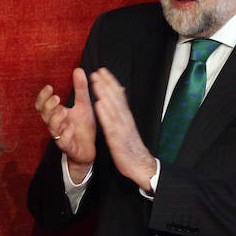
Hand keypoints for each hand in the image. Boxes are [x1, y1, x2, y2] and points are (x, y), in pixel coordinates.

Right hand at [35, 68, 95, 180]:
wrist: (90, 148)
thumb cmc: (83, 127)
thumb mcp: (83, 104)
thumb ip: (80, 89)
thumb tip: (78, 69)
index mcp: (56, 114)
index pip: (42, 104)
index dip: (43, 96)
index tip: (50, 87)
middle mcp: (55, 125)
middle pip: (44, 115)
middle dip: (48, 106)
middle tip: (57, 98)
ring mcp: (60, 136)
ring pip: (52, 128)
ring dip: (56, 119)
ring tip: (64, 111)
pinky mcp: (68, 147)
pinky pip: (63, 142)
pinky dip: (66, 134)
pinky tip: (71, 127)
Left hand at [90, 68, 156, 190]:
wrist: (140, 165)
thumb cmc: (131, 147)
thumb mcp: (127, 127)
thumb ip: (122, 114)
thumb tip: (120, 100)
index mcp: (126, 117)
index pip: (119, 96)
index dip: (111, 82)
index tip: (102, 70)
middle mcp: (125, 120)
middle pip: (115, 98)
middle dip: (106, 84)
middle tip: (97, 71)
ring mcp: (121, 128)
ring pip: (112, 108)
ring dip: (104, 94)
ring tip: (95, 82)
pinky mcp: (117, 139)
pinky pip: (110, 125)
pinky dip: (104, 113)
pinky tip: (97, 104)